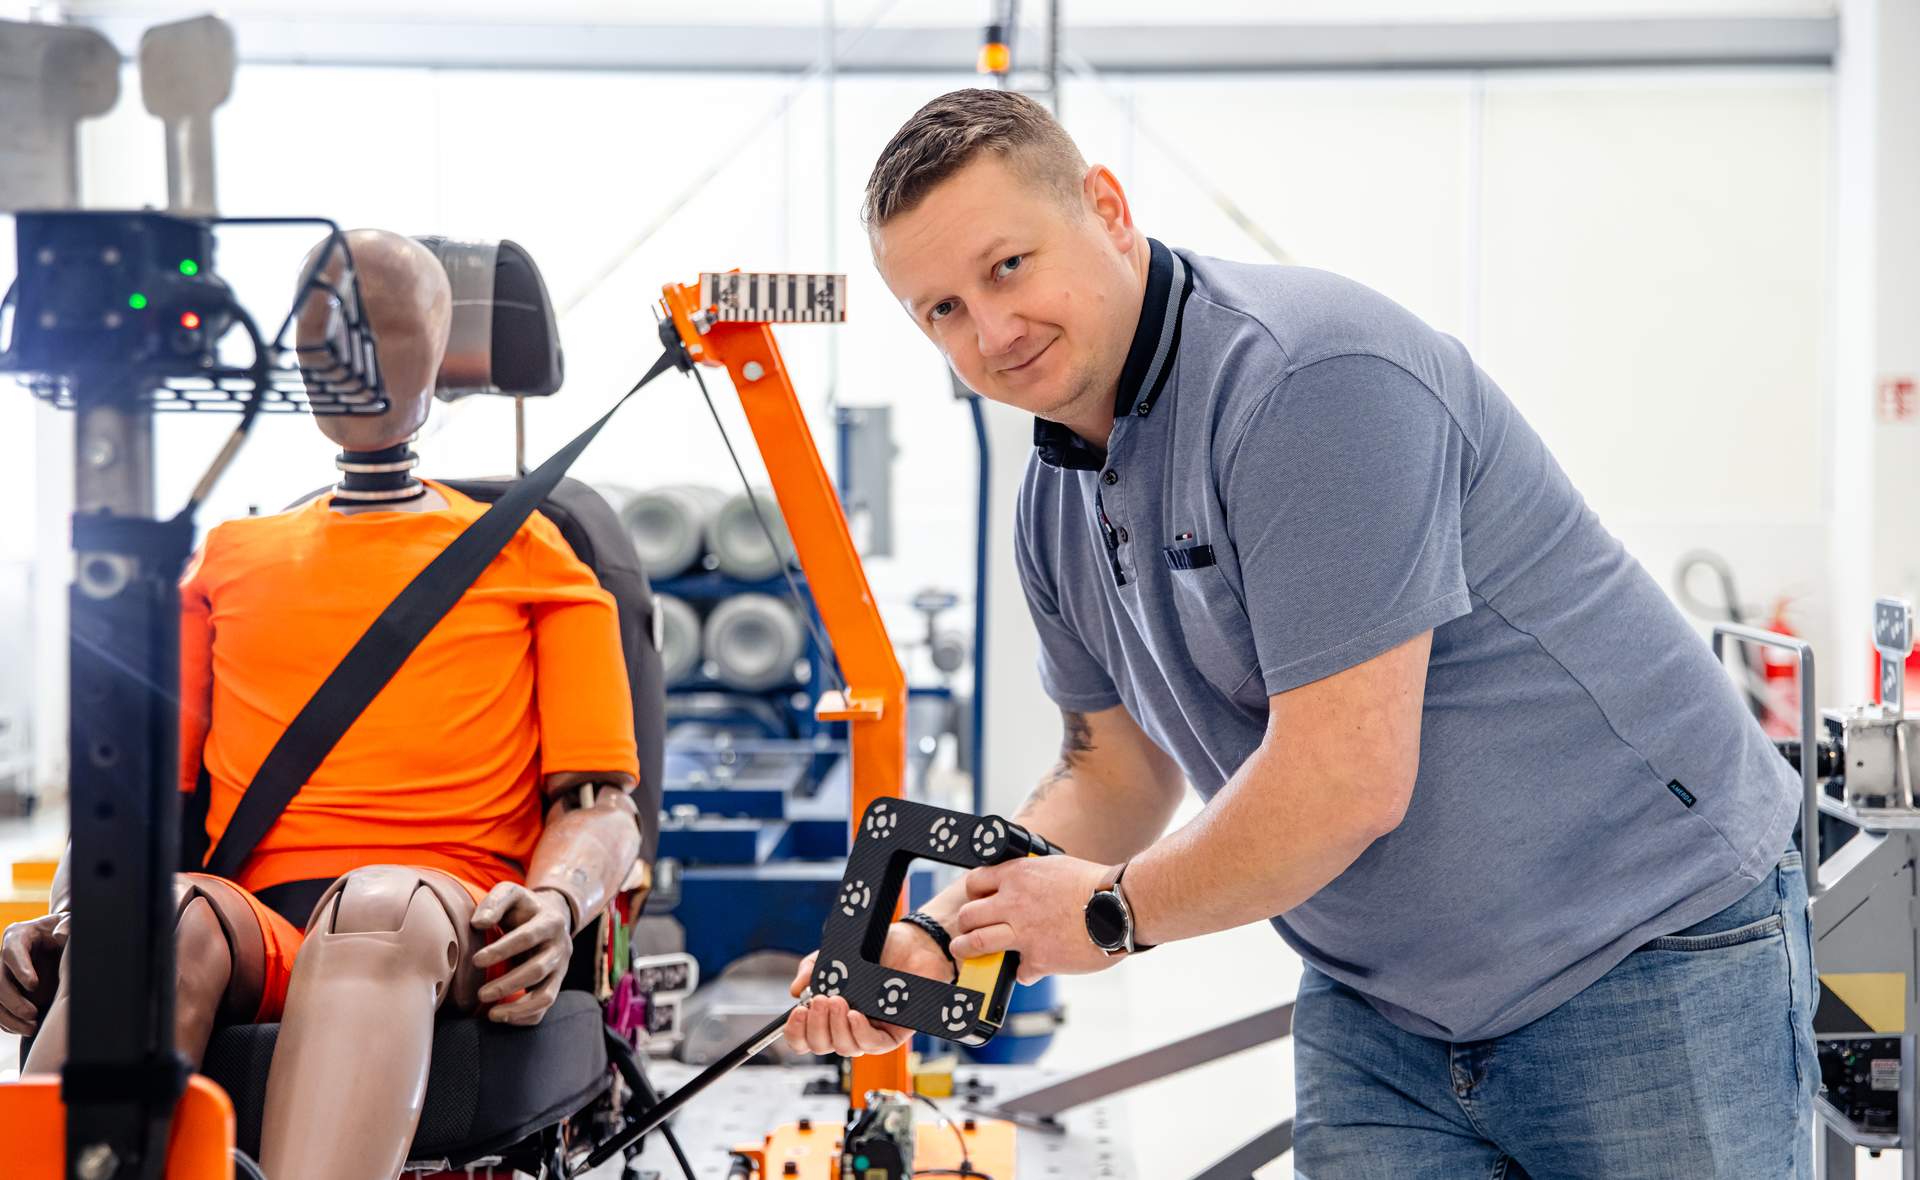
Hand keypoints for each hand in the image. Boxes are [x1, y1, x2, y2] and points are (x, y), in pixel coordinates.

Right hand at [0, 913, 68, 1035]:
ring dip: (8, 1017)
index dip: (20, 969)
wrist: (56, 938)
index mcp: (17, 935)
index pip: (11, 953)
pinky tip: (21, 1029)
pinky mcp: (3, 988)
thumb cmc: (63, 930)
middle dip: (13, 1000)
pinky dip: (7, 1022)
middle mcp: (3, 954)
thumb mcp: (67, 924)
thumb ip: (66, 927)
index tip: (34, 985)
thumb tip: (59, 935)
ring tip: (30, 1028)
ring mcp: (0, 972)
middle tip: (32, 1014)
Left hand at [471, 883, 573, 1024]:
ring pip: (546, 995)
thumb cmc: (522, 907)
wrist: (552, 916)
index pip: (527, 937)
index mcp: (550, 921)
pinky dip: (525, 1017)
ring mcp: (561, 969)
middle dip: (507, 984)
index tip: (476, 960)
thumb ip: (494, 903)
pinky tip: (502, 1016)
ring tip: (492, 1014)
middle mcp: (561, 947)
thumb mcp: (510, 893)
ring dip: (518, 1008)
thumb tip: (479, 923)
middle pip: (537, 970)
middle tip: (480, 994)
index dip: (502, 950)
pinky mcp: (556, 984)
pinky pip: (545, 1007)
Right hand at [781, 919, 952, 1056]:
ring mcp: (871, 1031)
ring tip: (837, 1001)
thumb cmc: (877, 950)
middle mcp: (849, 1027)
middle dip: (816, 1026)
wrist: (912, 942)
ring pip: (846, 1048)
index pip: (806, 1037)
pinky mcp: (894, 1033)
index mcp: (832, 1014)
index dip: (796, 1033)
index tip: (797, 1013)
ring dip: (836, 1027)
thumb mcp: (836, 956)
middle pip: (822, 1046)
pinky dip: (859, 1032)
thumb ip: (812, 969)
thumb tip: (795, 991)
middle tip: (819, 1001)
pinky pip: (873, 1045)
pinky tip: (854, 1015)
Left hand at [951, 855, 1121, 983]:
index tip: (977, 901)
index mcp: (1018, 876)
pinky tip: (1031, 969)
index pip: (974, 882)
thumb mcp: (1055, 867)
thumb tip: (1021, 886)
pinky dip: (1024, 972)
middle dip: (964, 924)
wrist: (1119, 908)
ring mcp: (1023, 933)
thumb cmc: (1094, 885)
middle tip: (966, 930)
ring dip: (967, 949)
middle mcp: (1014, 903)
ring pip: (976, 943)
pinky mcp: (1038, 959)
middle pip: (967, 915)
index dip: (973, 893)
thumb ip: (1031, 878)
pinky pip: (1018, 972)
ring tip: (965, 952)